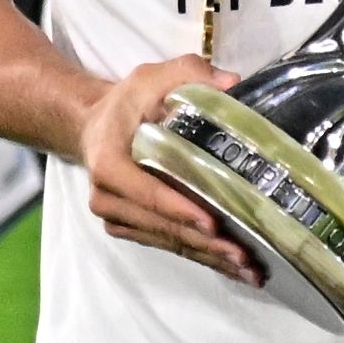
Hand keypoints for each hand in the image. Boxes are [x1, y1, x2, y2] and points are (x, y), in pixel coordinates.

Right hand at [79, 56, 261, 286]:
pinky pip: (166, 244)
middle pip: (162, 226)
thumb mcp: (154, 76)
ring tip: (248, 269)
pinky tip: (230, 264)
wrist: (95, 126)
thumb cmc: (129, 101)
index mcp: (108, 163)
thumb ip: (188, 73)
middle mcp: (107, 198)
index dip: (179, 209)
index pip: (147, 192)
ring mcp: (116, 217)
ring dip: (208, 257)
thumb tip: (231, 83)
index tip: (213, 223)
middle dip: (205, 243)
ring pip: (167, 241)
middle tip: (244, 256)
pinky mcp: (129, 227)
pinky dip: (199, 255)